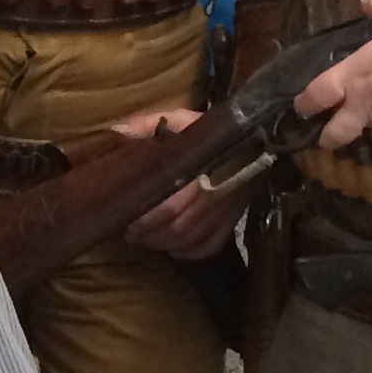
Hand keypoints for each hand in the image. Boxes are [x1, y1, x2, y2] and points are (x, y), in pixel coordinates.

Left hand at [113, 107, 252, 258]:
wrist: (254, 139)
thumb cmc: (209, 131)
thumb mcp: (179, 120)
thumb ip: (147, 124)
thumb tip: (117, 131)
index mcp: (198, 170)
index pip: (170, 206)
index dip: (146, 220)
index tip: (128, 223)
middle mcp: (214, 193)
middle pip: (179, 228)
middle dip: (151, 236)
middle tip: (132, 235)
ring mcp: (226, 209)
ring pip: (193, 239)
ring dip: (167, 245)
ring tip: (148, 242)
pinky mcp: (234, 218)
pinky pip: (213, 244)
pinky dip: (192, 253)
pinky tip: (176, 251)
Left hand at [292, 0, 371, 151]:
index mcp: (356, 76)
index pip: (316, 97)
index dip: (303, 104)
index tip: (299, 107)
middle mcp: (368, 104)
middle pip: (334, 135)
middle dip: (325, 136)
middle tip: (324, 128)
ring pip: (367, 128)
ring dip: (363, 121)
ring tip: (371, 105)